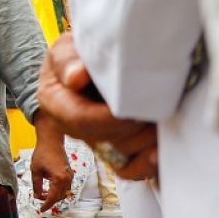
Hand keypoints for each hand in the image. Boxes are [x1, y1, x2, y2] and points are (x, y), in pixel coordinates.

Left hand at [29, 114, 73, 213]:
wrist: (51, 141)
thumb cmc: (42, 154)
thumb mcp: (35, 170)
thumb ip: (36, 185)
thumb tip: (36, 196)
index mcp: (59, 179)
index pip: (53, 197)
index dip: (46, 205)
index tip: (41, 210)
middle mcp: (67, 179)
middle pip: (59, 197)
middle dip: (50, 200)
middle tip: (39, 199)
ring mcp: (70, 176)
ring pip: (63, 193)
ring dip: (54, 196)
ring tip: (43, 194)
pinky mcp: (70, 173)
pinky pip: (65, 187)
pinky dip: (58, 190)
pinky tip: (49, 188)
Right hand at [38, 33, 158, 179]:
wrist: (86, 64)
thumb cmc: (76, 56)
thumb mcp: (66, 48)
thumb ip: (68, 60)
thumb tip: (76, 77)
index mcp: (55, 102)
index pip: (81, 120)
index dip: (111, 117)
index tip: (136, 104)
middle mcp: (73, 127)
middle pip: (106, 139)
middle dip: (135, 126)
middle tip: (157, 106)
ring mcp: (95, 141)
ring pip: (123, 154)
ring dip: (147, 138)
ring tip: (163, 117)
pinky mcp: (114, 150)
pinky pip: (129, 169)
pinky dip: (147, 163)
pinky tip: (160, 148)